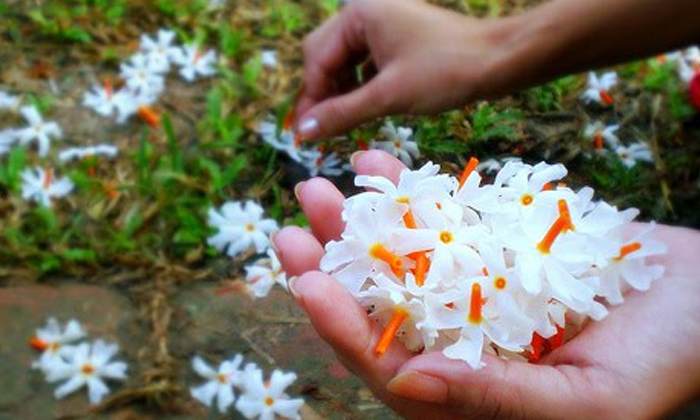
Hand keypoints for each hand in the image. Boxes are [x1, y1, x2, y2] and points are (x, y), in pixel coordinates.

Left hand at [273, 150, 699, 419]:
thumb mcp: (588, 399)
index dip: (345, 330)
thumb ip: (496, 399)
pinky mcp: (489, 248)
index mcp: (472, 394)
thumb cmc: (663, 360)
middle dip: (333, 270)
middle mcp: (460, 342)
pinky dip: (408, 192)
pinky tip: (375, 164)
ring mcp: (471, 290)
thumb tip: (408, 382)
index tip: (308, 282)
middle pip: (381, 310)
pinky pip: (438, 219)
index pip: (392, 369)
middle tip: (291, 230)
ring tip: (318, 189)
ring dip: (356, 225)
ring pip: (399, 260)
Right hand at [294, 0, 517, 139]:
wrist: (499, 61)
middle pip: (325, 58)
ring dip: (339, 95)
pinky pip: (364, 66)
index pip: (317, 60)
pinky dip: (358, 89)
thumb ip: (341, 113)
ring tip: (337, 128)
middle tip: (316, 134)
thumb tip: (301, 132)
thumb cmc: (446, 72)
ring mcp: (381, 25)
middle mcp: (365, 13)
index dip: (310, 100)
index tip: (303, 137)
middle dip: (321, 95)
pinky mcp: (395, 40)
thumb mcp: (389, 96)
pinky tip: (360, 113)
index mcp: (359, 14)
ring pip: (344, 64)